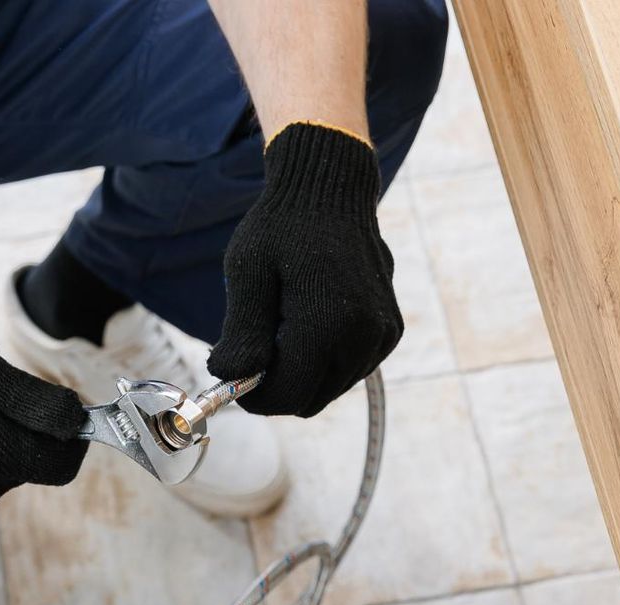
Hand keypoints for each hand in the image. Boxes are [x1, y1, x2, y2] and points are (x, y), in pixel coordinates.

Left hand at [208, 122, 402, 417]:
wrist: (331, 189)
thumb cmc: (283, 227)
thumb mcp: (248, 274)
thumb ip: (242, 333)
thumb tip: (230, 379)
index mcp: (327, 325)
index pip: (288, 396)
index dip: (256, 398)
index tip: (235, 378)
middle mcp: (363, 336)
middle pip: (310, 399)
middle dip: (279, 384)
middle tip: (257, 344)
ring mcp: (381, 335)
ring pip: (329, 388)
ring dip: (302, 371)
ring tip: (285, 322)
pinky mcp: (388, 332)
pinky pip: (349, 369)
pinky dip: (325, 360)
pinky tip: (311, 319)